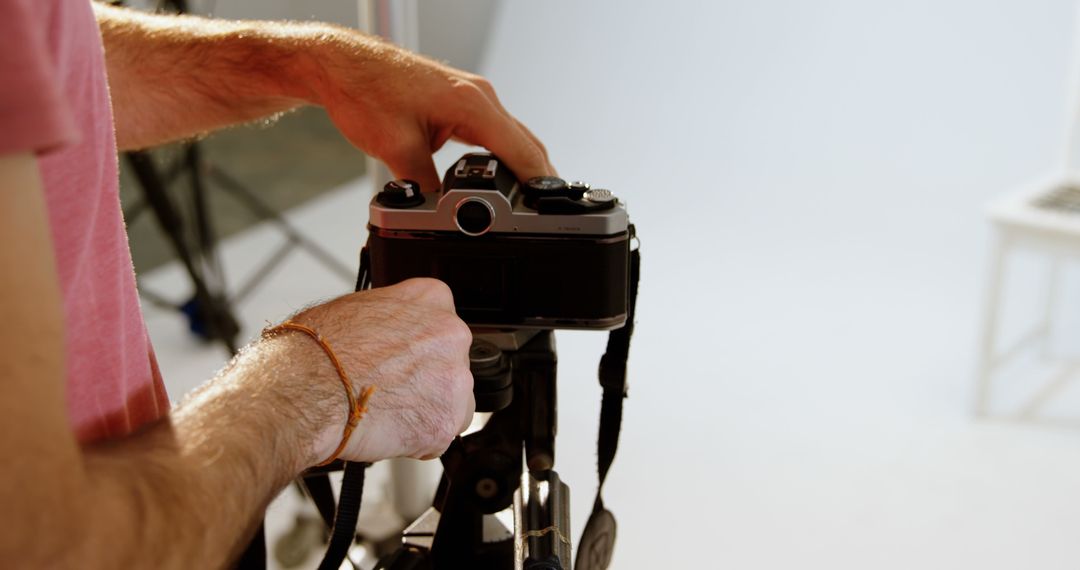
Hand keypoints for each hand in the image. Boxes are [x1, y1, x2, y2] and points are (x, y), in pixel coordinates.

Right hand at [282, 278, 474, 462]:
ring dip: (424, 410)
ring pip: (450, 401)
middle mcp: (452, 335)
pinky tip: (388, 428)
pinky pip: (440, 435)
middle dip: (424, 380)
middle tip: (389, 388)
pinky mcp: (445, 422)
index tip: (402, 359)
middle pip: (449, 364)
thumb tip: (389, 331)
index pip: (441, 324)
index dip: (417, 349)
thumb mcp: (357, 307)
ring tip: (384, 410)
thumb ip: (391, 318)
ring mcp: (454, 380)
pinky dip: (418, 440)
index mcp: (432, 299)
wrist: (305, 389)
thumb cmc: (318, 349)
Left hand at [313, 28, 554, 191]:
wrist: (342, 64)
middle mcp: (479, 96)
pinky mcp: (460, 103)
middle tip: (545, 215)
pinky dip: (504, 155)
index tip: (551, 211)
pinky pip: (495, 132)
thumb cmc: (365, 90)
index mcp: (472, 103)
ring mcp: (472, 97)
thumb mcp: (396, 149)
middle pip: (527, 144)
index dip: (539, 185)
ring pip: (513, 137)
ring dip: (523, 166)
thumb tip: (440, 216)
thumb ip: (425, 186)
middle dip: (539, 179)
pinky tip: (500, 175)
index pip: (522, 150)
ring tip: (528, 202)